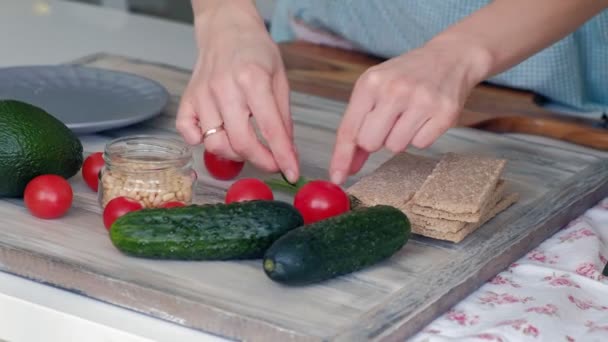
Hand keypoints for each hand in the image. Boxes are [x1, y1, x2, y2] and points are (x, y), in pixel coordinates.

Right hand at [176, 3, 298, 181]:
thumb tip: (288, 152)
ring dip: (234, 154)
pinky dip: (199, 142)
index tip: (291, 173)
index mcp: (253, 80)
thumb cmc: (255, 51)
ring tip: (247, 146)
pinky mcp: (187, 99)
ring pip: (214, 144)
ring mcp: (202, 95)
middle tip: (272, 164)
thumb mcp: (280, 79)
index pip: (270, 129)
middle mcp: (225, 88)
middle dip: (260, 161)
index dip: (283, 156)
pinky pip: (187, 132)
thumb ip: (283, 117)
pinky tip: (216, 136)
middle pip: (240, 142)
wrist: (226, 29)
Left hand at [329, 39, 489, 183]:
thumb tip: (346, 167)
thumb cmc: (405, 76)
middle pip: (371, 143)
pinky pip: (420, 145)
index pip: (349, 129)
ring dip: (399, 138)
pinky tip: (425, 116)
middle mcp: (395, 90)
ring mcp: (422, 100)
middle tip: (388, 122)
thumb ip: (358, 127)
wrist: (450, 57)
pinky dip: (420, 136)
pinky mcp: (445, 113)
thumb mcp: (375, 91)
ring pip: (396, 147)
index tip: (337, 177)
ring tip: (408, 115)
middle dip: (376, 140)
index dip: (341, 157)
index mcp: (371, 82)